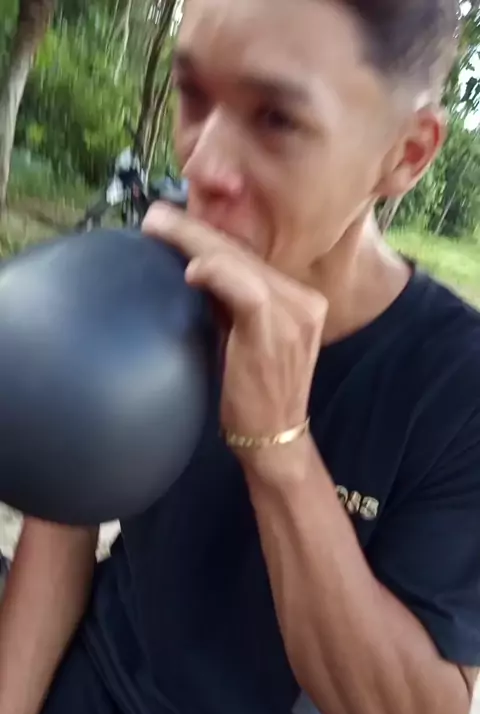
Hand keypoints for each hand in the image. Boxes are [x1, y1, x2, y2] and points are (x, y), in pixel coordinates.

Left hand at [143, 203, 327, 441]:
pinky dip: (218, 274)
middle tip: (156, 216)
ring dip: (196, 242)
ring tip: (160, 226)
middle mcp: (303, 303)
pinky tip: (192, 270)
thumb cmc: (254, 395)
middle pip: (244, 254)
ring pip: (241, 263)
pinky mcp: (278, 331)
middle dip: (195, 231)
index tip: (173, 223)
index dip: (209, 238)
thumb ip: (231, 304)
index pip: (251, 259)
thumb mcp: (246, 340)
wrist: (274, 440)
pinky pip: (247, 290)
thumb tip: (195, 270)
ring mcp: (295, 315)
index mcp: (299, 302)